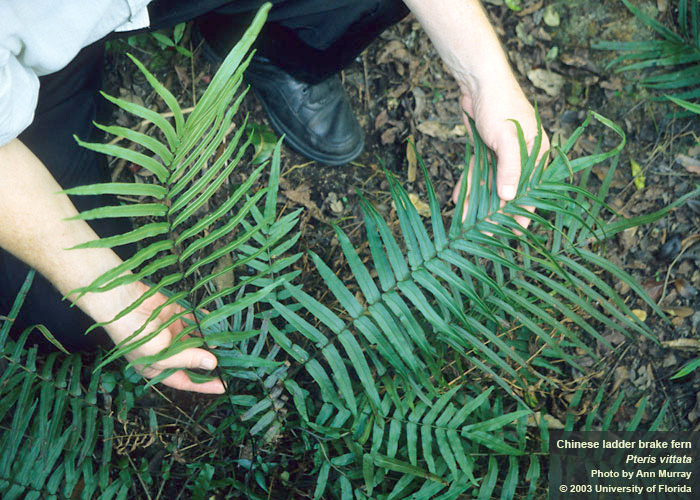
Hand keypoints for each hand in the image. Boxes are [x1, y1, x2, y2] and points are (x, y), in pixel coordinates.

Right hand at [103, 282, 224, 393]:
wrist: (123, 304)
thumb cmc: (136, 336)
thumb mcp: (161, 355)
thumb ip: (188, 359)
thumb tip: (212, 364)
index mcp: (158, 367)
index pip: (185, 380)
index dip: (204, 384)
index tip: (224, 386)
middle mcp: (167, 351)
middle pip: (194, 359)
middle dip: (211, 360)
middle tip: (232, 362)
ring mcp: (172, 332)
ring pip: (197, 339)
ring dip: (211, 340)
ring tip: (229, 342)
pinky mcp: (176, 315)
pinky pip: (196, 320)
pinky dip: (206, 321)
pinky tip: (217, 324)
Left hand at [452, 84, 549, 229]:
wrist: (479, 82)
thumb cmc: (500, 105)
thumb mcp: (507, 139)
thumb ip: (510, 169)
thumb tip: (509, 198)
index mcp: (537, 155)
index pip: (532, 191)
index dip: (523, 213)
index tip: (515, 233)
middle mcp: (521, 158)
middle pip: (509, 191)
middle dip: (496, 213)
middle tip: (485, 235)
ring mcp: (502, 155)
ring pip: (490, 185)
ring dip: (479, 203)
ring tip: (467, 224)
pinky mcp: (485, 151)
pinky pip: (477, 174)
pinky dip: (469, 186)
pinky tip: (459, 201)